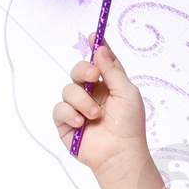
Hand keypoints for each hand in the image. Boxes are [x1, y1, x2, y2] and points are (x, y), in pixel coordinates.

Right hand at [53, 42, 147, 179]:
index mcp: (108, 85)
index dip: (95, 48)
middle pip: (78, 70)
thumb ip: (112, 69)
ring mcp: (77, 109)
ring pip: (68, 89)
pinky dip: (70, 114)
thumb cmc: (129, 125)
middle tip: (93, 76)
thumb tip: (99, 47)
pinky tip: (82, 123)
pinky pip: (59, 108)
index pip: (99, 62)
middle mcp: (91, 95)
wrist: (120, 154)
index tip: (94, 35)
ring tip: (95, 116)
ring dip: (82, 101)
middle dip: (83, 70)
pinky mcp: (66, 124)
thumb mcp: (126, 92)